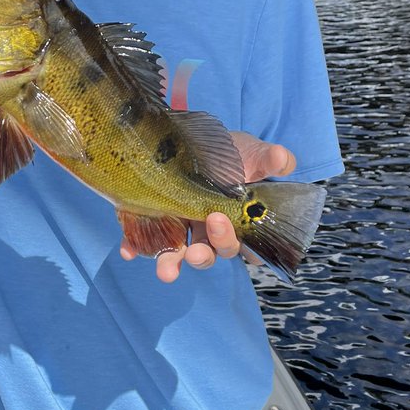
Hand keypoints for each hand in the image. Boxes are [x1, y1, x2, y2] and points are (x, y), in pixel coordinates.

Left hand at [120, 132, 296, 281]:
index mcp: (236, 221)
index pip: (243, 246)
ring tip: (166, 271)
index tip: (222, 222)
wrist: (196, 138)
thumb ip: (267, 159)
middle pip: (210, 253)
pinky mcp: (154, 219)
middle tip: (196, 249)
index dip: (236, 244)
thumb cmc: (232, 153)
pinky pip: (144, 240)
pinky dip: (136, 246)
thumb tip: (281, 159)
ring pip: (178, 254)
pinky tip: (129, 251)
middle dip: (203, 255)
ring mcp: (180, 227)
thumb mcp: (251, 152)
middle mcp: (208, 231)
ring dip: (171, 264)